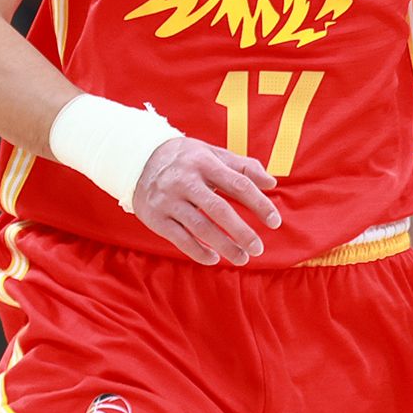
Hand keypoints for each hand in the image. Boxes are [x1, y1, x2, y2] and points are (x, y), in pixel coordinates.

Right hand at [132, 136, 281, 266]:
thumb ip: (243, 167)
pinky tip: (214, 258)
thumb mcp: (212, 154)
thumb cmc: (185, 159)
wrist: (138, 159)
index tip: (274, 222)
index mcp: (204, 162)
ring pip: (200, 228)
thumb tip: (272, 183)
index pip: (238, 185)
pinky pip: (180, 239)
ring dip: (224, 246)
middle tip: (258, 248)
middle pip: (219, 210)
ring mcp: (169, 200)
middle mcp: (186, 181)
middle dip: (242, 232)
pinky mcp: (156, 217)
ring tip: (242, 258)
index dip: (259, 204)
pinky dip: (198, 251)